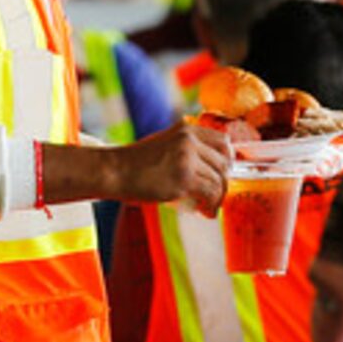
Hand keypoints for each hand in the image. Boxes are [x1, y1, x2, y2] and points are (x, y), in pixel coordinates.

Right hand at [115, 120, 231, 211]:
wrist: (114, 171)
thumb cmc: (135, 163)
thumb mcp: (163, 143)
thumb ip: (184, 148)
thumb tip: (207, 169)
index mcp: (186, 129)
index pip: (223, 141)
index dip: (227, 160)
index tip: (223, 174)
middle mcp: (189, 140)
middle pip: (225, 162)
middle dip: (223, 181)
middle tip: (215, 195)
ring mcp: (187, 158)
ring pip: (219, 180)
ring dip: (218, 197)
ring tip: (208, 207)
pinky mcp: (184, 178)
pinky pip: (211, 193)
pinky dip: (212, 206)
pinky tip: (205, 212)